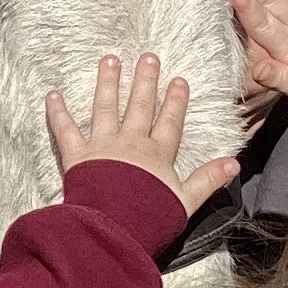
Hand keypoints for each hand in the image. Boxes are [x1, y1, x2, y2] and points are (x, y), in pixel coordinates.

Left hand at [46, 54, 239, 220]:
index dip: (175, 101)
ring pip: (106, 107)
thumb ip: (208, 180)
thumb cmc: (151, 218)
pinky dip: (58, 112)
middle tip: (147, 57)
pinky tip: (52, 95)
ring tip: (109, 59)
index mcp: (158, 154)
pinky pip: (65, 130)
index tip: (178, 80)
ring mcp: (103, 146)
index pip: (170, 122)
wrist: (115, 230)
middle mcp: (131, 143)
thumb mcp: (186, 201)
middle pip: (140, 106)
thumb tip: (235, 164)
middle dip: (145, 81)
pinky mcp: (77, 156)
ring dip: (108, 83)